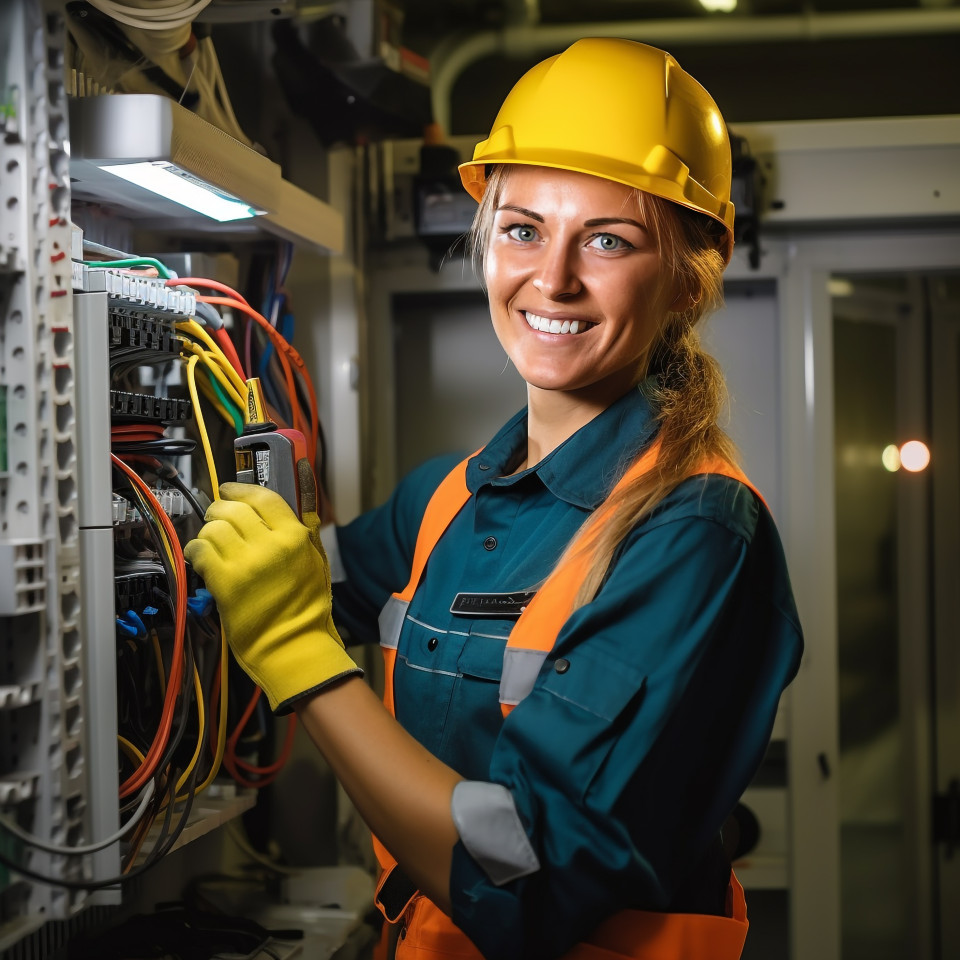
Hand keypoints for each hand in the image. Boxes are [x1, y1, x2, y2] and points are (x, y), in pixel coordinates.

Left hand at [183, 480, 360, 712]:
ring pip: (214, 527)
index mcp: (295, 536)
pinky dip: (196, 550)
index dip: (240, 490)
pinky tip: (202, 558)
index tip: (229, 491)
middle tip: (217, 518)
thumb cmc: (305, 604)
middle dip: (220, 510)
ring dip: (208, 532)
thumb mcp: (314, 557)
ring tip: (212, 542)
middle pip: (233, 509)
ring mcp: (246, 563)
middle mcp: (270, 544)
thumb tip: (302, 477)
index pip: (263, 497)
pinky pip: (200, 550)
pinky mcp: (225, 582)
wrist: (291, 642)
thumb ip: (304, 522)